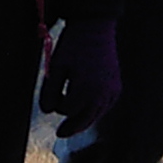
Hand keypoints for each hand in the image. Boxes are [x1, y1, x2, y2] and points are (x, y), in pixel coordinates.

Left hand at [37, 18, 119, 137]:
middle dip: (71, 127)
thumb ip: (49, 91)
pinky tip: (87, 109)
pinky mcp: (117, 87)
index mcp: (86, 88)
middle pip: (84, 119)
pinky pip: (105, 107)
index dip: (57, 104)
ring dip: (83, 120)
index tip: (53, 94)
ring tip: (71, 126)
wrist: (95, 28)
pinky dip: (95, 111)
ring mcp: (112, 91)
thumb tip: (46, 112)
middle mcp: (102, 93)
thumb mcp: (56, 67)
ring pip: (96, 115)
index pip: (67, 109)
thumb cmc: (72, 46)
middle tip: (60, 134)